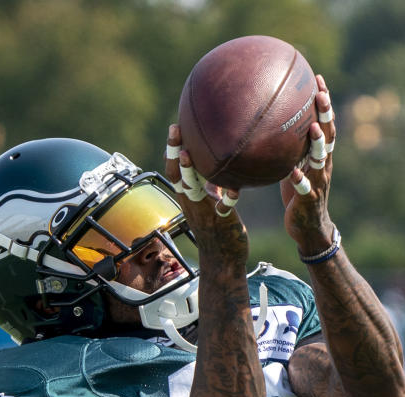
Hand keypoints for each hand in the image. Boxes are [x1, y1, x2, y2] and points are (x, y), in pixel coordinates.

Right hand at [163, 124, 247, 265]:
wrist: (224, 260)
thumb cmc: (220, 231)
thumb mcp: (211, 205)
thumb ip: (211, 189)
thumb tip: (216, 172)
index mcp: (189, 198)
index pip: (175, 170)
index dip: (172, 150)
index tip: (175, 128)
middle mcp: (192, 203)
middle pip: (176, 174)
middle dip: (173, 151)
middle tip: (175, 127)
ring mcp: (203, 212)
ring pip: (189, 187)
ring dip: (186, 169)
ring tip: (186, 150)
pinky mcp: (220, 221)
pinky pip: (220, 206)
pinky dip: (225, 195)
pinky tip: (232, 185)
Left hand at [279, 74, 336, 255]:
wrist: (309, 228)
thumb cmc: (297, 196)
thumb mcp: (291, 167)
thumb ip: (285, 150)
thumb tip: (264, 129)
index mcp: (319, 156)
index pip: (324, 122)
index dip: (323, 102)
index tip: (317, 79)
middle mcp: (323, 165)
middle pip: (329, 134)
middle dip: (326, 113)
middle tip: (321, 93)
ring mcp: (318, 181)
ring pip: (321, 158)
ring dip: (318, 143)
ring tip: (314, 127)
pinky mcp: (310, 199)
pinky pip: (305, 187)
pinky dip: (300, 179)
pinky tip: (292, 171)